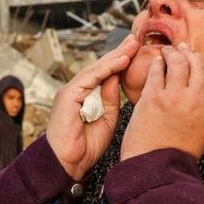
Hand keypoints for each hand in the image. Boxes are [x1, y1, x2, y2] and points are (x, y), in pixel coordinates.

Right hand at [46, 34, 138, 179]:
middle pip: (101, 68)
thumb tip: (118, 79)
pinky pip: (90, 77)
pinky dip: (107, 68)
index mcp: (85, 97)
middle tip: (135, 39)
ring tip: (132, 45)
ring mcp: (71, 91)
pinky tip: (122, 60)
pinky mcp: (68, 95)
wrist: (66, 163)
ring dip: (115, 56)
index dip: (120, 62)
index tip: (137, 52)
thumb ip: (111, 99)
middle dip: (119, 53)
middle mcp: (77, 90)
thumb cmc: (84, 147)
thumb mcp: (106, 119)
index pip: (105, 75)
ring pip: (96, 69)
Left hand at [120, 43, 203, 160]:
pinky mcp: (154, 98)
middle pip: (199, 67)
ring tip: (167, 51)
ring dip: (173, 53)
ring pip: (179, 63)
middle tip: (182, 50)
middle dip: (191, 55)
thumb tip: (199, 96)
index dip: (203, 67)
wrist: (156, 169)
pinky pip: (157, 71)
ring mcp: (175, 98)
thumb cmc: (173, 154)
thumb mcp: (200, 134)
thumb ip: (202, 113)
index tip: (196, 62)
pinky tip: (155, 61)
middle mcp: (197, 102)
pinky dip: (157, 63)